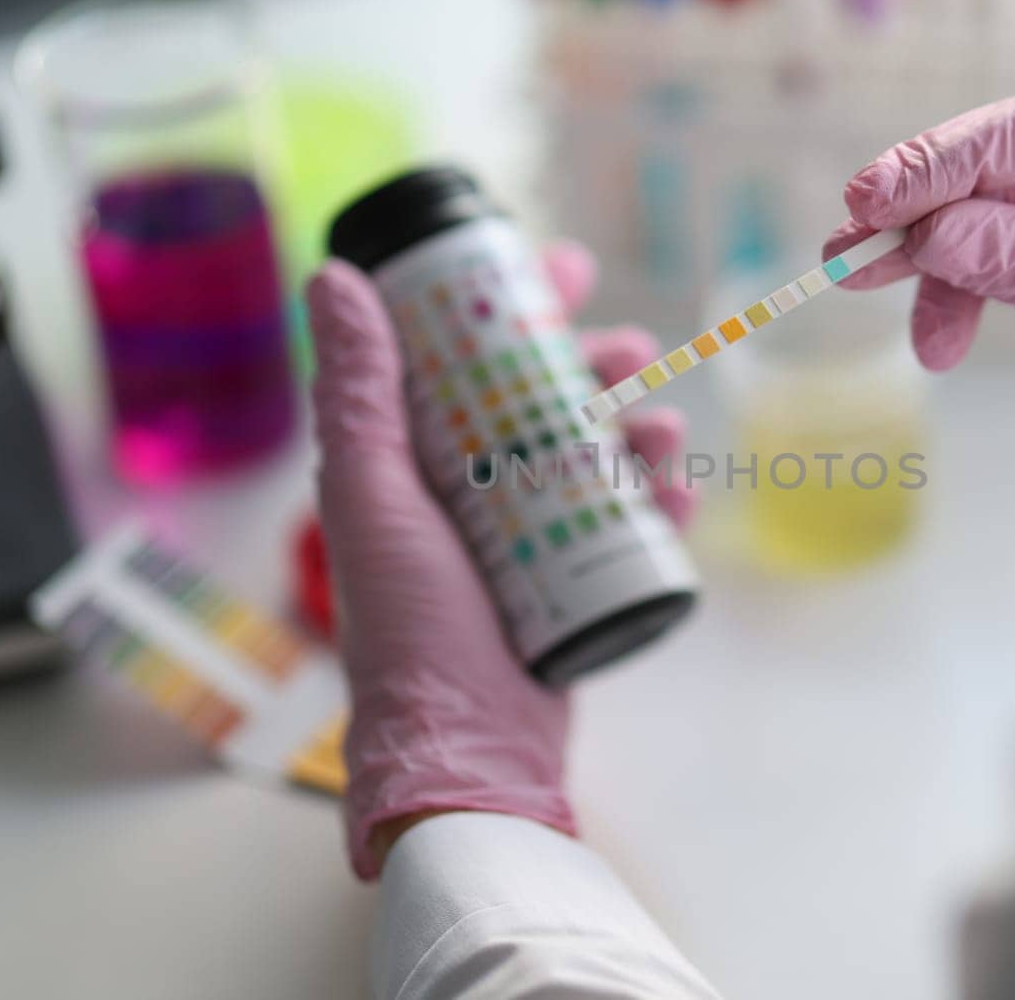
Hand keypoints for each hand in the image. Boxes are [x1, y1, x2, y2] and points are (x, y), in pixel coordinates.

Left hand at [308, 243, 695, 879]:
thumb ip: (357, 392)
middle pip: (545, 399)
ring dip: (640, 429)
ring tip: (665, 430)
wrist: (464, 750)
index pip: (469, 358)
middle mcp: (471, 493)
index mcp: (415, 463)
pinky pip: (628, 528)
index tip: (564, 265)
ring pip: (596, 457)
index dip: (517, 304)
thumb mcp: (373, 496)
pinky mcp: (574, 584)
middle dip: (595, 365)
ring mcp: (528, 539)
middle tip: (632, 348)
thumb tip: (334, 277)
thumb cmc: (407, 626)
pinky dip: (660, 505)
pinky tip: (680, 496)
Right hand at [825, 90, 1014, 432]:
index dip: (945, 161)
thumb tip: (929, 236)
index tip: (875, 199)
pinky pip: (1002, 259)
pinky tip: (941, 339)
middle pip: (1001, 168)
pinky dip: (963, 296)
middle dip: (923, 211)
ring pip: (989, 217)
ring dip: (933, 265)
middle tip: (849, 247)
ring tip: (877, 299)